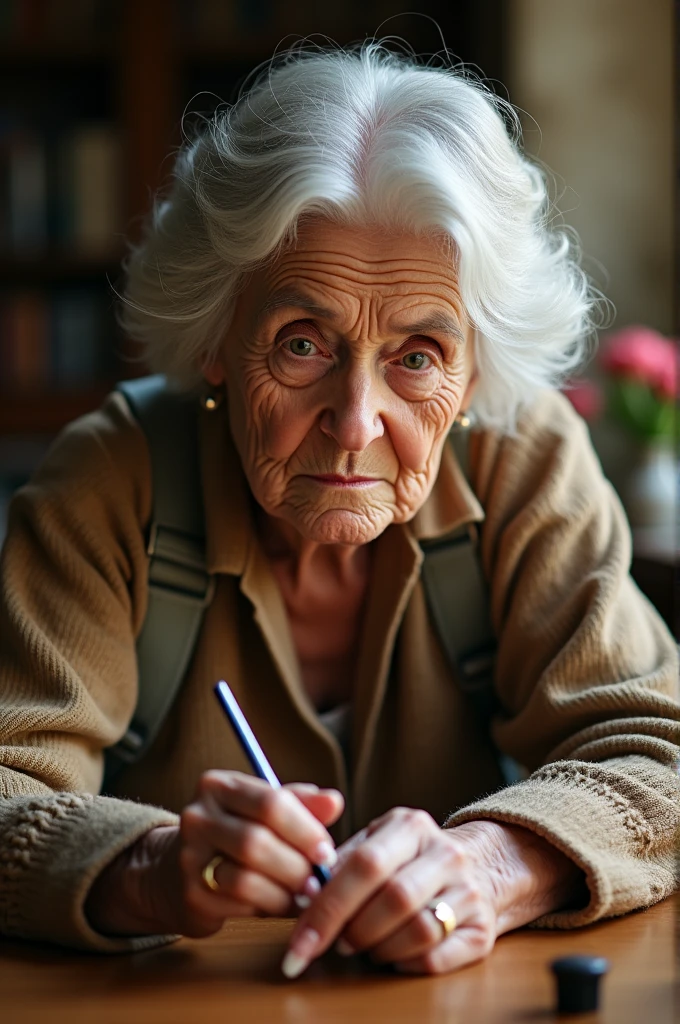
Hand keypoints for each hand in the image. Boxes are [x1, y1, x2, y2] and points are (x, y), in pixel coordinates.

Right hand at [85, 771, 343, 937]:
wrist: (175, 871)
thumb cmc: (234, 835)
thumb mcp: (263, 811)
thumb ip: (300, 805)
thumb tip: (335, 801)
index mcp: (219, 786)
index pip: (270, 802)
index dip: (305, 829)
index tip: (327, 850)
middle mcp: (198, 816)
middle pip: (258, 842)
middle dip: (297, 865)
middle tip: (318, 880)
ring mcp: (189, 857)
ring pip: (247, 878)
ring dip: (285, 892)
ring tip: (303, 895)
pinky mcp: (190, 895)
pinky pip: (239, 905)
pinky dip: (269, 909)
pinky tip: (281, 906)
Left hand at [282, 810, 585, 977]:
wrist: (484, 864)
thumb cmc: (413, 857)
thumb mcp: (379, 840)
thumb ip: (342, 861)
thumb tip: (300, 893)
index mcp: (411, 825)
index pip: (365, 863)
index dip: (328, 906)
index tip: (300, 941)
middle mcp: (446, 854)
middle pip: (392, 898)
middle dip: (353, 930)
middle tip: (335, 943)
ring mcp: (469, 892)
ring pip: (417, 931)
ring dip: (379, 949)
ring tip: (366, 946)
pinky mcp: (483, 931)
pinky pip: (437, 959)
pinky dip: (406, 963)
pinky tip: (394, 955)